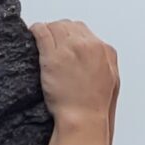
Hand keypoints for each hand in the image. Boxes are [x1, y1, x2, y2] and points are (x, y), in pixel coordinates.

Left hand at [30, 20, 119, 136]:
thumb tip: (96, 57)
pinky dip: (36, 30)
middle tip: (50, 40)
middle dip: (59, 32)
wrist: (83, 118)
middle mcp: (88, 45)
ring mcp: (70, 49)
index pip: (84, 30)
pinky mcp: (52, 56)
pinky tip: (33, 33)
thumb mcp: (111, 80)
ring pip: (55, 26)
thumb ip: (104, 63)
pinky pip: (42, 32)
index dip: (71, 35)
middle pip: (69, 26)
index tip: (63, 41)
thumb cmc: (94, 106)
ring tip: (40, 37)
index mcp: (104, 50)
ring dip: (47, 31)